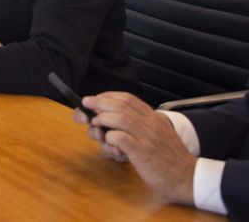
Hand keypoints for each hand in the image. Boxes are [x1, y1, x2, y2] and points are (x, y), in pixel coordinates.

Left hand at [79, 92, 196, 204]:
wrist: (188, 178)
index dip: (108, 96)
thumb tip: (113, 121)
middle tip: (86, 104)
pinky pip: (120, 138)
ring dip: (102, 119)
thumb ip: (140, 126)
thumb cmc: (169, 159)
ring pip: (119, 118)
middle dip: (98, 102)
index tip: (96, 99)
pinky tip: (108, 143)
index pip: (128, 98)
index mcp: (154, 118)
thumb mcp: (159, 135)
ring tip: (95, 126)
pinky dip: (109, 137)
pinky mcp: (143, 152)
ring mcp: (147, 137)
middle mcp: (151, 124)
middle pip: (120, 105)